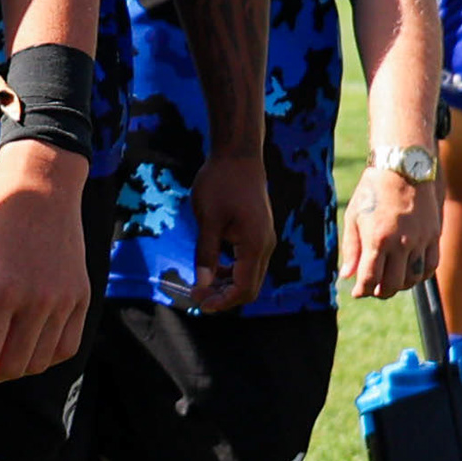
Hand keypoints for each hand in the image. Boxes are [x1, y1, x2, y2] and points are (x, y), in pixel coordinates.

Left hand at [0, 143, 92, 383]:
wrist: (42, 184)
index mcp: (3, 290)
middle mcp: (38, 301)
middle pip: (13, 366)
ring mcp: (65, 301)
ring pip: (41, 361)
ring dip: (14, 370)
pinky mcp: (81, 298)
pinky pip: (67, 346)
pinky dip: (45, 358)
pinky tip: (24, 350)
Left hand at [184, 150, 272, 312]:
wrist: (238, 156)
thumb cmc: (221, 183)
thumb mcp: (208, 220)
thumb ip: (206, 254)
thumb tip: (202, 285)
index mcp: (254, 245)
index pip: (243, 288)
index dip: (222, 301)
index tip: (199, 304)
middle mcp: (264, 246)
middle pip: (249, 286)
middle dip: (224, 296)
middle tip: (197, 297)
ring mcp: (264, 239)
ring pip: (250, 275)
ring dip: (227, 285)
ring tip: (201, 285)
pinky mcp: (258, 233)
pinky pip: (248, 262)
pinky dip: (232, 270)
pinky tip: (212, 267)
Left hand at [338, 165, 438, 299]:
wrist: (403, 169)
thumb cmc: (372, 192)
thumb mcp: (353, 217)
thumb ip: (351, 249)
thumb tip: (347, 277)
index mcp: (377, 239)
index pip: (370, 279)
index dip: (362, 290)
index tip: (358, 292)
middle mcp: (401, 243)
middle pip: (393, 284)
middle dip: (380, 291)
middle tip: (373, 289)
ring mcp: (420, 241)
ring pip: (413, 279)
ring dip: (400, 285)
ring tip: (389, 280)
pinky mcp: (434, 236)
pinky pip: (430, 266)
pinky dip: (419, 275)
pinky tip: (409, 273)